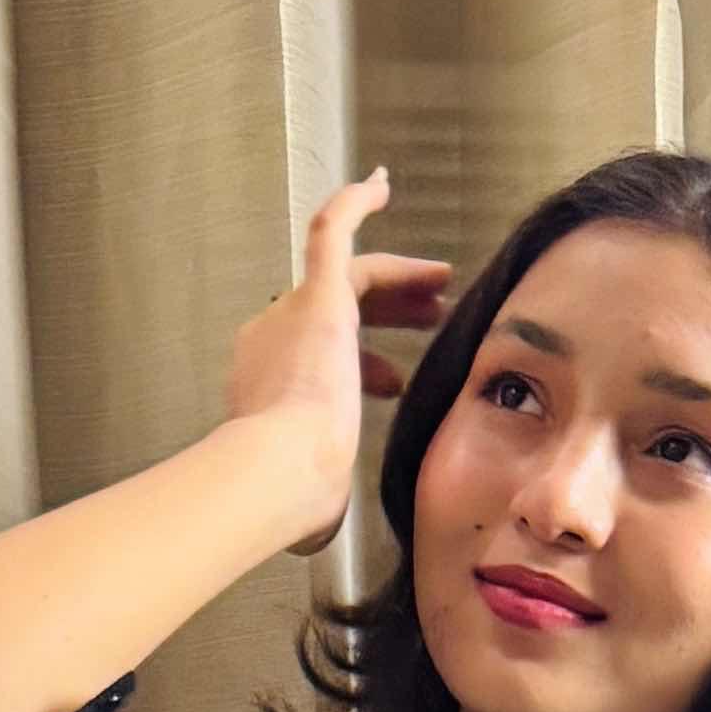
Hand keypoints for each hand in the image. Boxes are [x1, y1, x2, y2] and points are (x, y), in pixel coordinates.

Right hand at [222, 170, 450, 543]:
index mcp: (269, 387)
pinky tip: (381, 184)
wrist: (275, 471)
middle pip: (335, 311)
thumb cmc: (291, 495)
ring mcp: (293, 314)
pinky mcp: (317, 294)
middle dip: (387, 312)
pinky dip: (357, 203)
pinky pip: (333, 228)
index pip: (322, 360)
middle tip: (429, 317)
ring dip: (396, 277)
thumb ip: (316, 497)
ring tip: (441, 284)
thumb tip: (315, 526)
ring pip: (347, 275)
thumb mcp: (310, 498)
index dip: (365, 365)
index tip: (396, 381)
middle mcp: (272, 339)